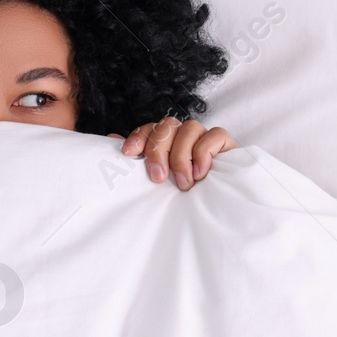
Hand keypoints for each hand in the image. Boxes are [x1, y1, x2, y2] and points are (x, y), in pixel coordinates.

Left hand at [111, 117, 237, 190]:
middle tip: (158, 178)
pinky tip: (200, 173)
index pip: (150, 129)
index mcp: (166, 142)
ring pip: (189, 127)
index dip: (139, 137)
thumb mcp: (156, 184)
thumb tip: (111, 141)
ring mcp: (205, 138)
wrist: (218, 211)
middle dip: (159, 150)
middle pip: (167, 125)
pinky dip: (204, 152)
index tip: (129, 153)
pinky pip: (214, 134)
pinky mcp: (225, 144)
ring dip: (182, 155)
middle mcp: (184, 136)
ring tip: (184, 182)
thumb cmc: (183, 198)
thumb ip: (135, 163)